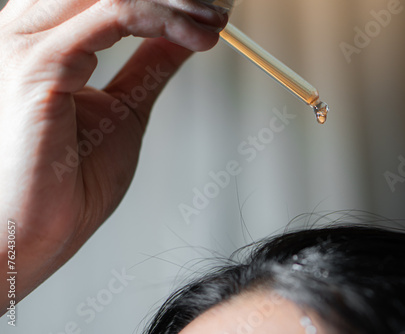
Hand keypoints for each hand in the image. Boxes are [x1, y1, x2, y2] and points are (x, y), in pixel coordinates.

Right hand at [0, 0, 226, 310]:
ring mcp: (29, 41)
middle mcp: (29, 28)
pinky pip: (116, 14)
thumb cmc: (68, 181)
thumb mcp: (125, 108)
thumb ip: (148, 65)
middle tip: (220, 9)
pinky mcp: (40, 64)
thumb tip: (182, 38)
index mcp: (46, 38)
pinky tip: (198, 38)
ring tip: (216, 22)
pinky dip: (166, 21)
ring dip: (177, 0)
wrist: (36, 232)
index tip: (212, 10)